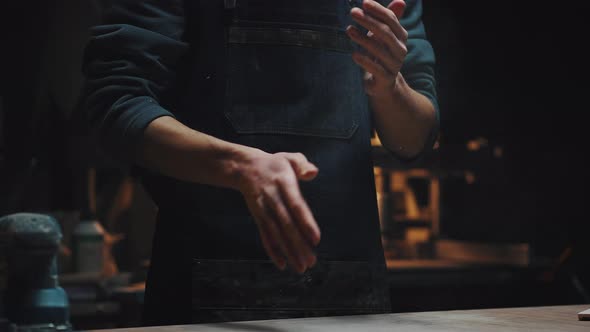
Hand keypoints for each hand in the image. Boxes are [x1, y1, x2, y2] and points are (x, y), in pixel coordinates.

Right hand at [236, 149, 320, 273]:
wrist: (245, 168)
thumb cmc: (274, 164)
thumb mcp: (289, 157)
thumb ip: (302, 164)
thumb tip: (312, 172)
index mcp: (284, 183)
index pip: (296, 205)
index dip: (306, 222)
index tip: (316, 239)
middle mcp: (273, 199)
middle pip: (286, 225)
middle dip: (298, 245)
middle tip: (311, 262)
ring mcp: (264, 210)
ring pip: (277, 234)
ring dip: (288, 252)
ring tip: (300, 267)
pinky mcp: (258, 217)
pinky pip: (265, 235)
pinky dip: (272, 250)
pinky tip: (282, 263)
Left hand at [347, 0, 407, 96]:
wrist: (384, 84)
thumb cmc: (381, 55)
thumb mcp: (384, 37)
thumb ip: (389, 20)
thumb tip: (400, 1)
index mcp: (401, 37)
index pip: (391, 20)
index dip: (378, 10)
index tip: (364, 3)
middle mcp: (400, 50)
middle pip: (385, 33)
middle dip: (369, 21)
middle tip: (353, 12)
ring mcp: (394, 65)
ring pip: (379, 50)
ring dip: (363, 39)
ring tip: (348, 30)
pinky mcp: (386, 79)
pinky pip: (375, 69)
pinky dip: (364, 61)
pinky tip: (354, 54)